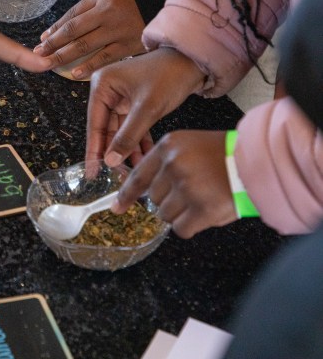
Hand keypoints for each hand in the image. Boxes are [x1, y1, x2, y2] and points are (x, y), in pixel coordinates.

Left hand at [34, 0, 145, 79]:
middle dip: (53, 44)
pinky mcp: (129, 45)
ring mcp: (119, 30)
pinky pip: (105, 57)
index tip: (41, 40)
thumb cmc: (128, 1)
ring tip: (50, 64)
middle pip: (74, 31)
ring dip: (65, 56)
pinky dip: (89, 66)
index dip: (55, 30)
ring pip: (86, 45)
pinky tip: (75, 73)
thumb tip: (56, 30)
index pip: (72, 16)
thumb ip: (83, 11)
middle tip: (38, 55)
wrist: (161, 2)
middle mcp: (108, 13)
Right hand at [86, 48, 206, 166]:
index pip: (95, 124)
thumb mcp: (147, 108)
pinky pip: (132, 127)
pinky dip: (138, 141)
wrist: (195, 61)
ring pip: (120, 130)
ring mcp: (121, 97)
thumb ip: (128, 136)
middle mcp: (108, 90)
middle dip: (113, 152)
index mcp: (103, 85)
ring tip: (131, 171)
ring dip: (127, 149)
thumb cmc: (169, 75)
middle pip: (106, 129)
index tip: (92, 171)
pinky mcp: (135, 103)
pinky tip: (143, 157)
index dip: (94, 149)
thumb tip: (110, 161)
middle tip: (115, 175)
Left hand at [112, 130, 237, 238]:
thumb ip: (164, 163)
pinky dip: (190, 226)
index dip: (126, 195)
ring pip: (165, 215)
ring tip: (200, 200)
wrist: (257, 161)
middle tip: (190, 194)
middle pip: (153, 199)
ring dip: (180, 213)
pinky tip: (204, 214)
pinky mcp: (202, 208)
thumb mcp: (188, 145)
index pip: (137, 176)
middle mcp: (173, 166)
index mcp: (167, 147)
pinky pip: (181, 229)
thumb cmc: (223, 154)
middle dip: (167, 201)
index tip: (117, 207)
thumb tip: (142, 191)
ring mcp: (187, 187)